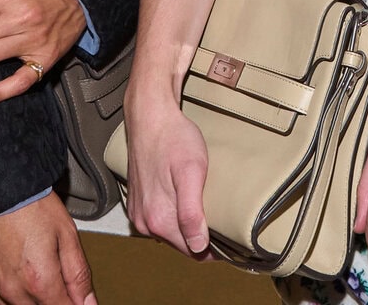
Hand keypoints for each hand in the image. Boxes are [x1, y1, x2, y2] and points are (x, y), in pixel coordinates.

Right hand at [0, 193, 96, 304]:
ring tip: (42, 275)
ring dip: (36, 301)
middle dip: (57, 301)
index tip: (79, 297)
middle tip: (59, 279)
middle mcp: (15, 292)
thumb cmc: (28, 204)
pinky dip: (17, 298)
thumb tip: (89, 302)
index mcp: (40, 282)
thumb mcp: (66, 234)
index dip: (77, 304)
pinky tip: (25, 280)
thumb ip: (79, 274)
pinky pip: (3, 304)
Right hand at [124, 89, 212, 256]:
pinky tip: (186, 200)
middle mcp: (144, 221)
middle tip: (223, 221)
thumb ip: (191, 213)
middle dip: (202, 237)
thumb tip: (198, 246)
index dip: (215, 249)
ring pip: (171, 232)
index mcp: (158, 219)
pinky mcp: (137, 201)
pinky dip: (175, 215)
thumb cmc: (172, 138)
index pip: (193, 252)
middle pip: (182, 244)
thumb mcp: (191, 173)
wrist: (150, 115)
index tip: (230, 239)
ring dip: (188, 225)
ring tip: (206, 208)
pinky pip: (160, 218)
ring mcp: (139, 211)